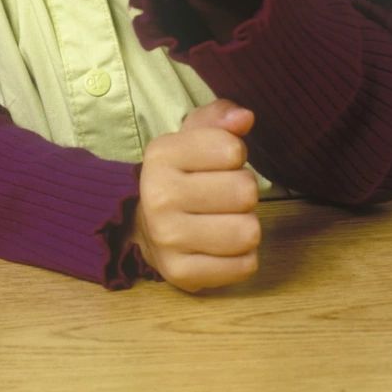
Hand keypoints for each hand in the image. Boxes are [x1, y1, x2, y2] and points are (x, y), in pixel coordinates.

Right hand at [132, 99, 260, 292]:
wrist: (143, 227)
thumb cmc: (180, 177)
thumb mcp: (192, 139)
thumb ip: (219, 118)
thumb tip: (245, 117)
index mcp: (160, 155)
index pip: (232, 149)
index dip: (234, 156)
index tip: (216, 164)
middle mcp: (158, 196)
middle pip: (245, 191)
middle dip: (242, 193)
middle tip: (221, 196)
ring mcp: (168, 238)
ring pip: (248, 231)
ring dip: (244, 226)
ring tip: (222, 221)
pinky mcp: (182, 274)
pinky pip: (245, 266)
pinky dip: (241, 257)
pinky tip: (220, 247)